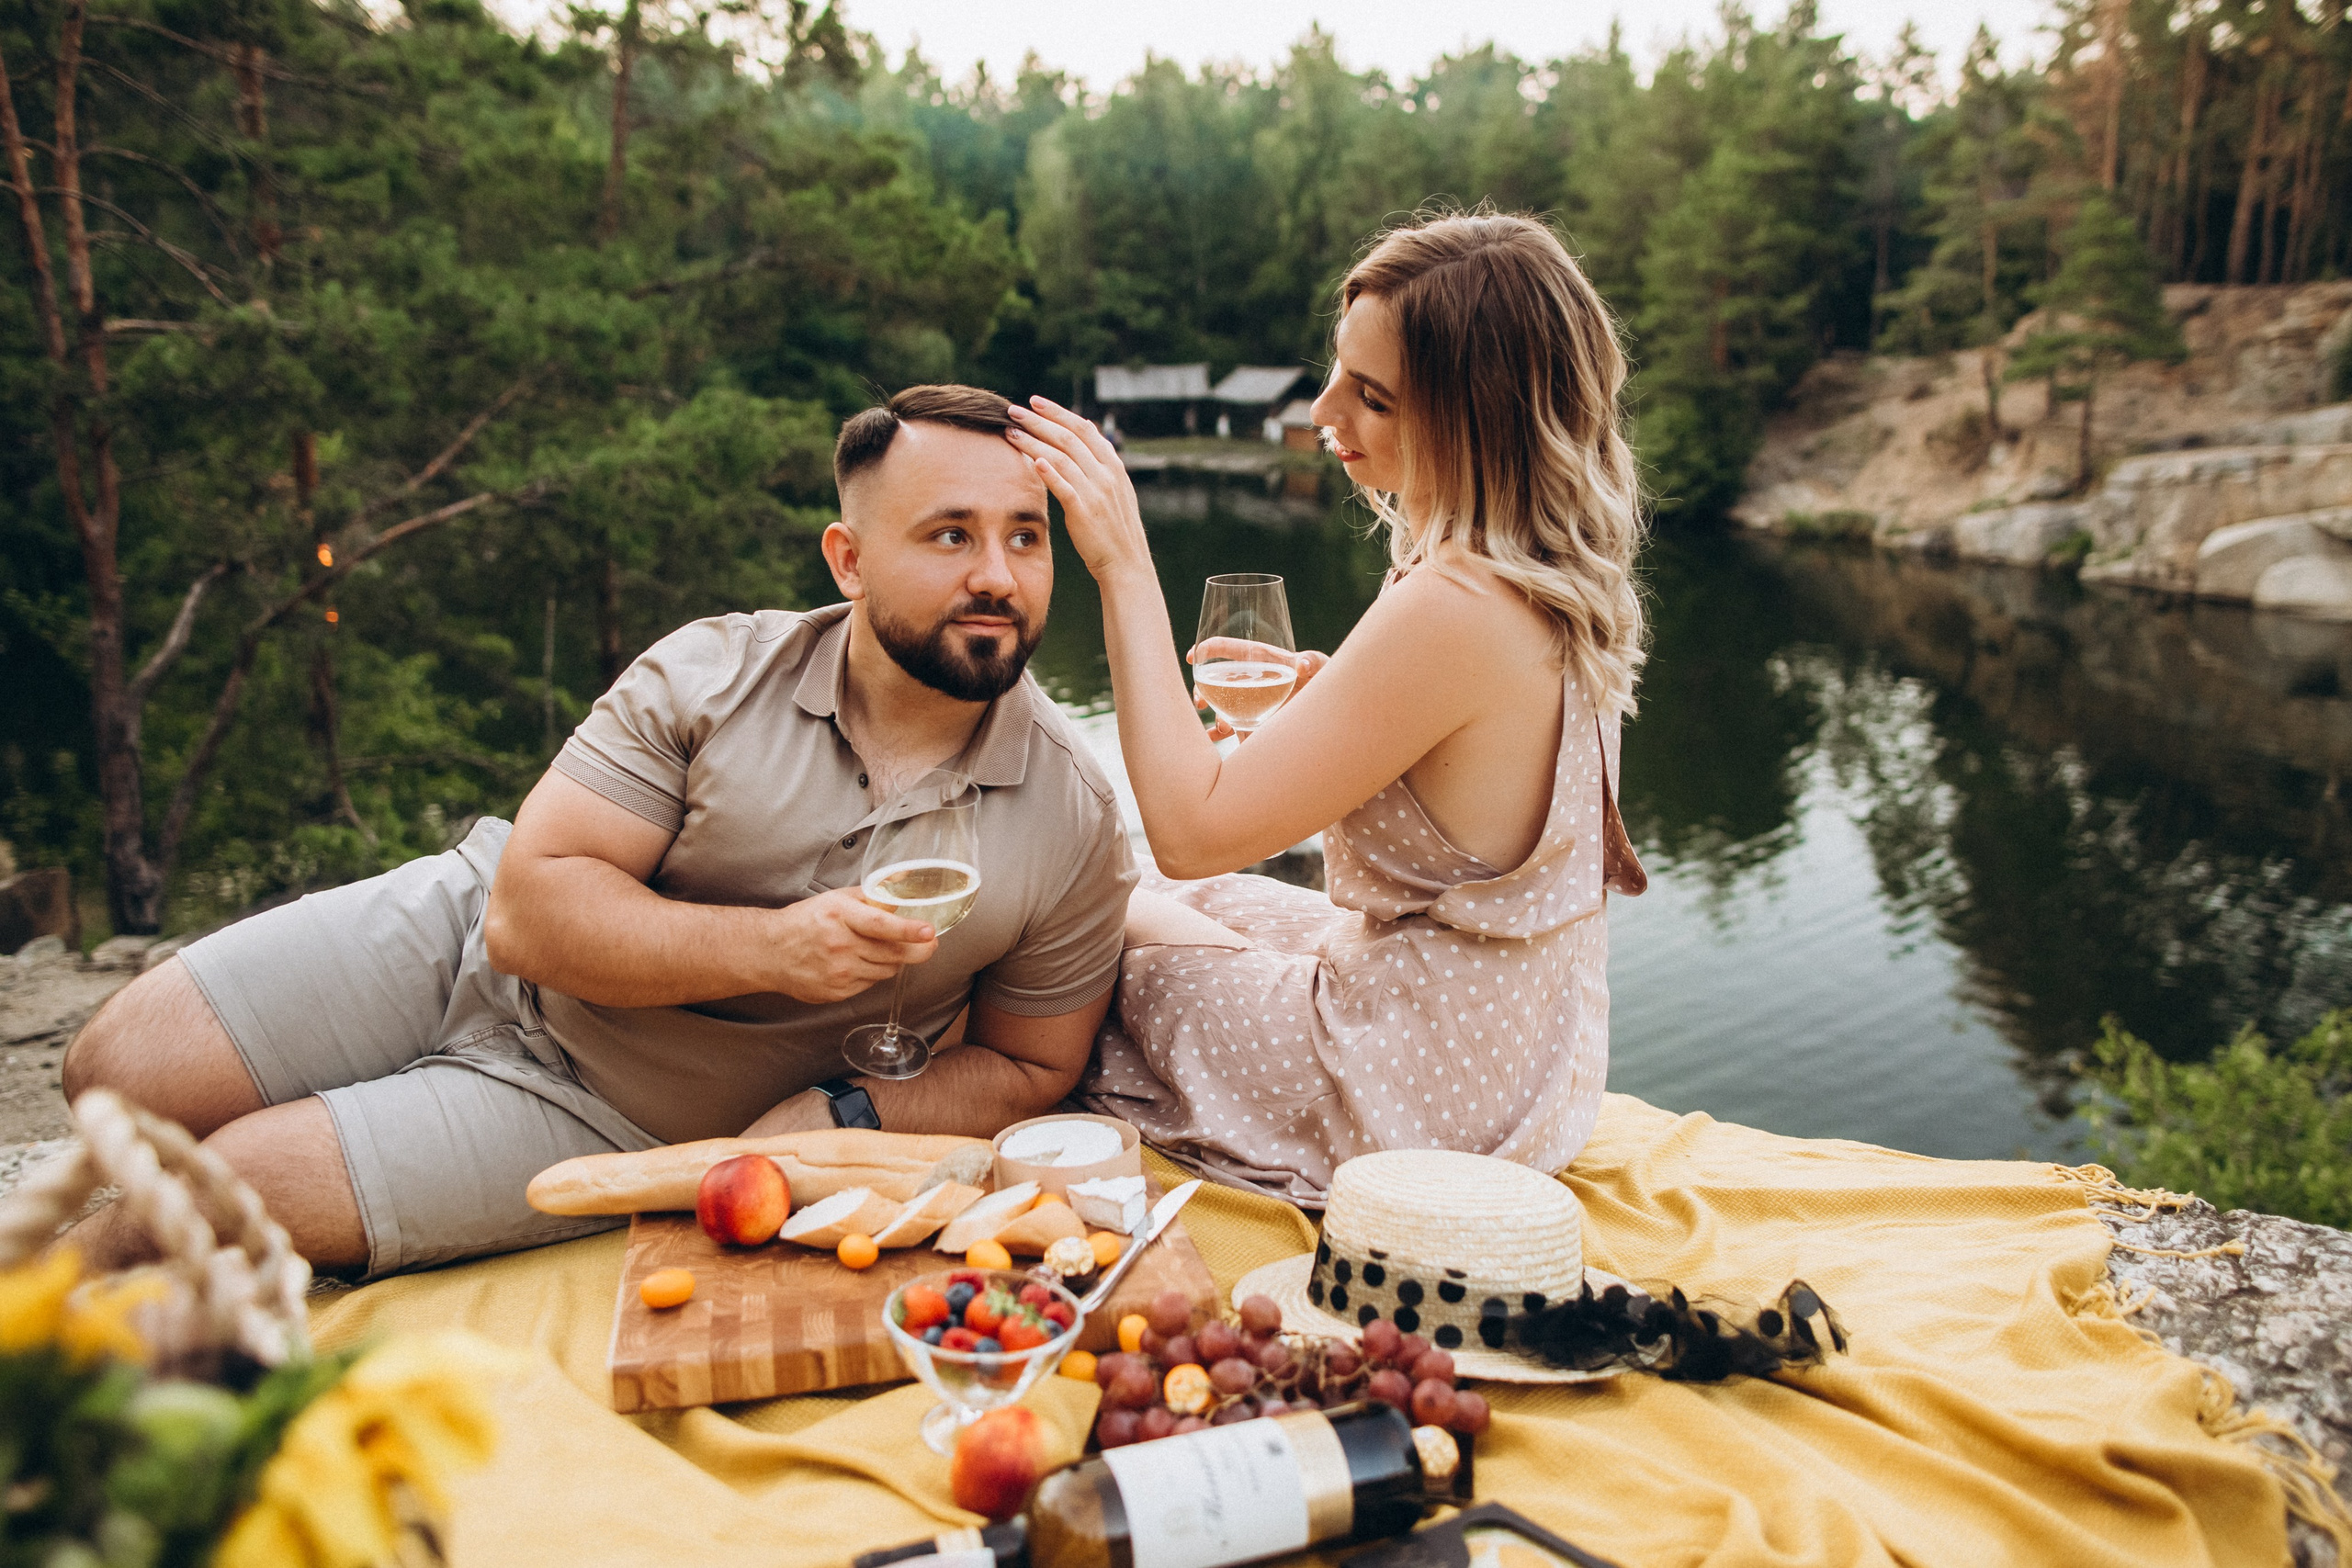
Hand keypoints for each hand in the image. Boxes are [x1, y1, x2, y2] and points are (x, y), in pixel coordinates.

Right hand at [763, 886, 937, 1003]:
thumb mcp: (836, 899)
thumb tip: (902, 881)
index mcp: (840, 916)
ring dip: (892, 960)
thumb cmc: (805, 922)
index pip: (879, 925)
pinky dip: (872, 973)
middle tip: (928, 943)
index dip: (908, 930)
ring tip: (877, 948)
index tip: (929, 932)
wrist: (771, 952)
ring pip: (886, 970)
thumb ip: (872, 894)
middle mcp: (840, 945)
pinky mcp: (837, 992)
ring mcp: (839, 972)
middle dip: (917, 949)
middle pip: (892, 953)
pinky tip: (858, 963)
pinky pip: (870, 984)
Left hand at [1004, 396, 1150, 581]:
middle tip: (1014, 410)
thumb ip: (1099, 461)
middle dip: (1039, 421)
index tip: (1035, 402)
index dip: (1058, 412)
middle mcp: (1106, 474)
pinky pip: (1064, 487)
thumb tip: (1085, 429)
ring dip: (1033, 442)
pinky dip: (1049, 472)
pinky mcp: (1084, 512)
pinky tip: (1032, 461)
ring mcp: (1096, 492)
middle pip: (1068, 438)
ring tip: (1011, 432)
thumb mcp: (1114, 488)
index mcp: (1112, 465)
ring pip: (1061, 458)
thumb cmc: (1114, 527)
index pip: (1083, 428)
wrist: (1126, 562)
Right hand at [1189, 640, 1329, 740]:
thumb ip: (1312, 661)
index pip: (1227, 648)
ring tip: (1222, 727)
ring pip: (1219, 703)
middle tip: (1201, 702)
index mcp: (1259, 658)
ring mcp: (1249, 699)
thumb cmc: (1324, 676)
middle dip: (1201, 689)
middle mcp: (1249, 677)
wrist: (1329, 705)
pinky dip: (1217, 733)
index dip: (1206, 649)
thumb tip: (1302, 665)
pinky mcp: (1253, 718)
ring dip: (1214, 714)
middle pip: (1215, 678)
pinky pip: (1230, 725)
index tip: (1192, 657)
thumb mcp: (1320, 665)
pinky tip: (1213, 739)